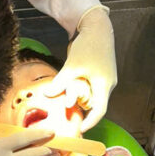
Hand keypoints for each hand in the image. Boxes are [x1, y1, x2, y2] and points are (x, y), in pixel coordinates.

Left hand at [44, 6, 116, 132]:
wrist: (96, 27)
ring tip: (67, 105)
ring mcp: (105, 78)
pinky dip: (82, 91)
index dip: (90, 122)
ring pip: (93, 95)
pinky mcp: (99, 72)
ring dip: (81, 100)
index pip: (100, 111)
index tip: (80, 129)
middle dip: (83, 111)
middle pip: (96, 104)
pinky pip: (91, 87)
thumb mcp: (72, 66)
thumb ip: (60, 83)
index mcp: (104, 85)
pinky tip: (70, 91)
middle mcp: (108, 84)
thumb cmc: (88, 46)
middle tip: (69, 118)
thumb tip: (46, 95)